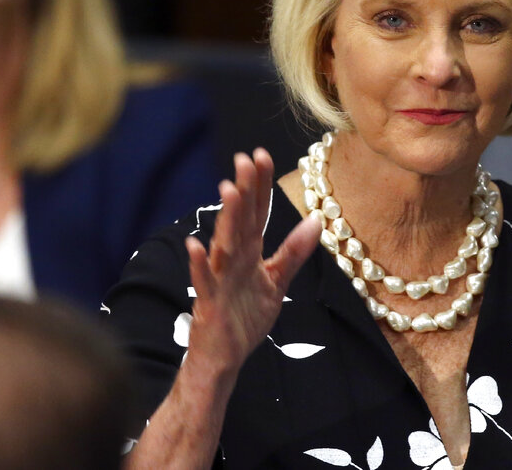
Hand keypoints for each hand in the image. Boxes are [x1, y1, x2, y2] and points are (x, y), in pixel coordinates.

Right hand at [185, 148, 320, 374]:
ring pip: (223, 244)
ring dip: (225, 218)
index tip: (262, 154)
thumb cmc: (246, 317)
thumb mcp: (277, 281)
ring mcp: (219, 280)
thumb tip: (316, 220)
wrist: (224, 357)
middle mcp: (232, 260)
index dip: (260, 185)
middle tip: (245, 158)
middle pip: (240, 220)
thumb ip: (293, 252)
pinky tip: (195, 245)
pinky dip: (198, 264)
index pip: (257, 213)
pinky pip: (204, 281)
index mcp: (249, 253)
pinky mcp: (209, 303)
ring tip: (228, 189)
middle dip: (244, 190)